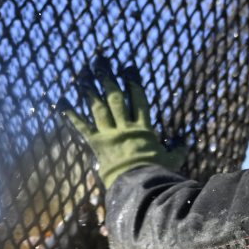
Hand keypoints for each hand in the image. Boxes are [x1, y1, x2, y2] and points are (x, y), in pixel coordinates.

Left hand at [59, 56, 185, 188]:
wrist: (140, 186)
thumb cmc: (157, 175)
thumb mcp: (171, 161)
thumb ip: (178, 151)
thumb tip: (187, 143)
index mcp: (143, 128)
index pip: (138, 99)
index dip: (132, 82)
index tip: (128, 68)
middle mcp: (125, 127)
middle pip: (116, 97)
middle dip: (108, 78)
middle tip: (100, 62)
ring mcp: (110, 134)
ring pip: (98, 107)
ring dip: (90, 90)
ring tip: (82, 74)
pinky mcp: (97, 144)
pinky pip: (81, 127)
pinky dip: (70, 115)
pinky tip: (61, 102)